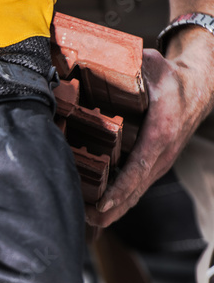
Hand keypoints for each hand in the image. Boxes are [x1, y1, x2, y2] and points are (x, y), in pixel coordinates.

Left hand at [88, 34, 213, 226]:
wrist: (199, 85)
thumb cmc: (169, 76)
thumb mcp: (149, 66)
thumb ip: (125, 67)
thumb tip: (91, 60)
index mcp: (160, 134)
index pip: (138, 168)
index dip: (119, 189)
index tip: (102, 204)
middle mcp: (161, 154)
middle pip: (135, 190)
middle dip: (110, 209)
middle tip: (83, 220)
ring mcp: (159, 162)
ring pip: (135, 194)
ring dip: (112, 211)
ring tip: (86, 223)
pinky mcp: (154, 164)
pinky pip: (136, 188)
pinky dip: (119, 203)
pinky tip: (98, 213)